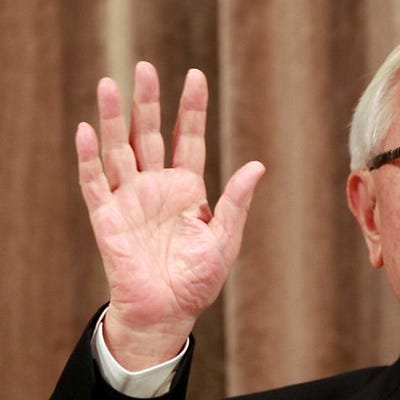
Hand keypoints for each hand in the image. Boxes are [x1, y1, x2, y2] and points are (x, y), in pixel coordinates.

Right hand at [75, 62, 263, 369]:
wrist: (168, 313)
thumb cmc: (197, 279)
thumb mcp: (225, 237)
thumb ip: (236, 201)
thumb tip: (258, 165)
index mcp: (187, 188)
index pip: (189, 138)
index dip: (192, 108)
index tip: (195, 75)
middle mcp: (157, 186)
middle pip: (151, 134)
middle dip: (149, 102)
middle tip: (146, 67)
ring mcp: (130, 199)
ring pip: (120, 149)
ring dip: (114, 118)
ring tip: (110, 83)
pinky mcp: (107, 217)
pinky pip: (94, 182)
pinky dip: (88, 157)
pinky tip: (86, 131)